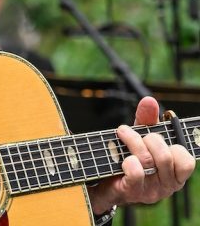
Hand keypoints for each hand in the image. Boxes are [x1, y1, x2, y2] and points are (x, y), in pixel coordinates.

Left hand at [88, 96, 195, 214]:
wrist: (105, 180)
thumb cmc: (130, 156)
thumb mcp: (141, 137)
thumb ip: (147, 119)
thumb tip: (149, 100)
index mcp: (174, 173)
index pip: (186, 161)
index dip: (174, 145)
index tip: (157, 135)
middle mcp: (165, 184)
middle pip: (165, 156)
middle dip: (149, 138)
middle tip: (136, 134)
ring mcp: (149, 190)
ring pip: (148, 160)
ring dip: (132, 140)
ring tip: (123, 133)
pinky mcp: (132, 191)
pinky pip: (135, 172)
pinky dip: (128, 160)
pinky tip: (122, 157)